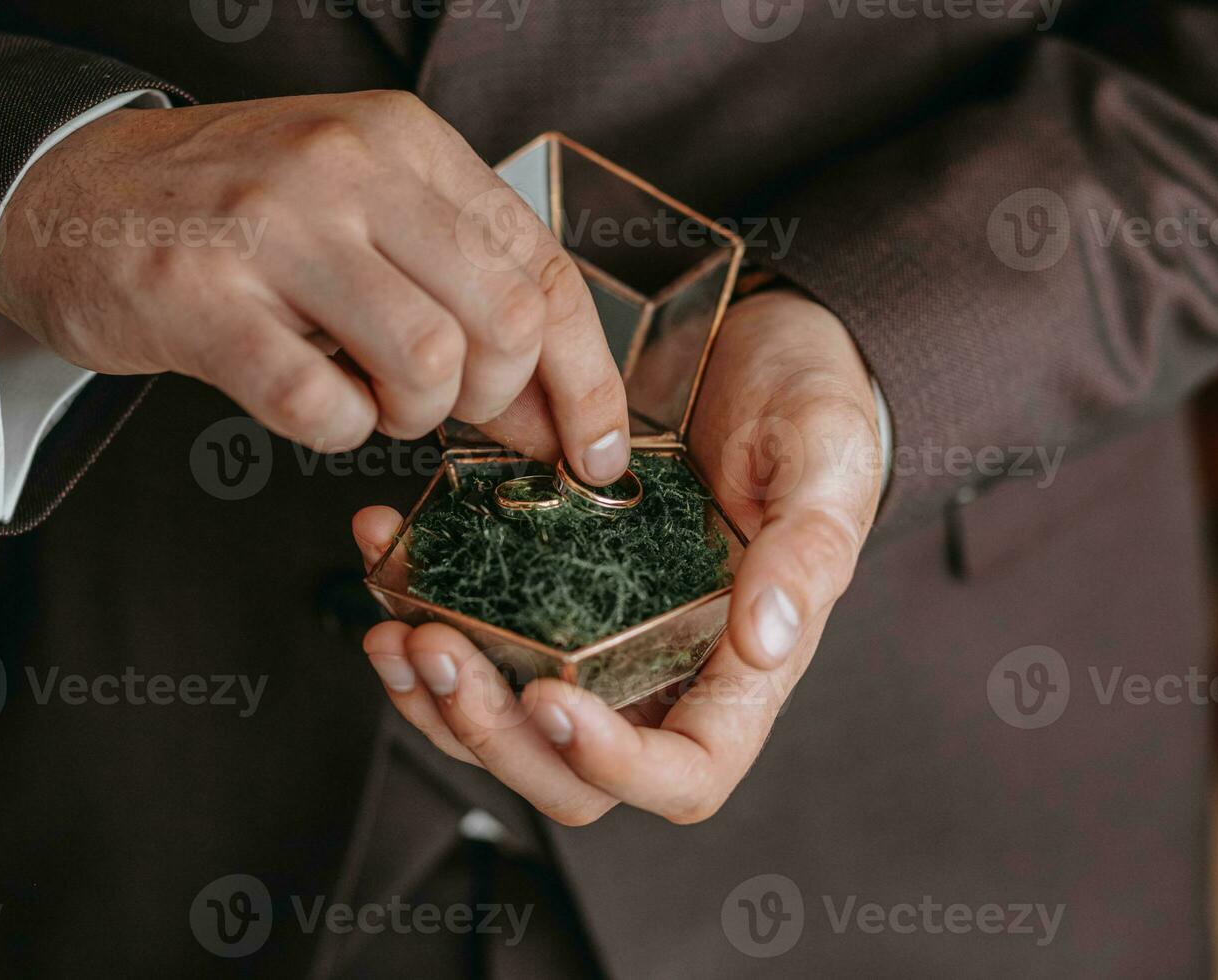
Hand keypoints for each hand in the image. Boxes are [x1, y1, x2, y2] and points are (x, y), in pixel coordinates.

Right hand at [0, 91, 629, 482]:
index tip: (598, 451)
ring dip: (411, 416)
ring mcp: (271, 226)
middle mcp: (349, 167)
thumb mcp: (366, 217)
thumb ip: (462, 293)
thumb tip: (558, 416)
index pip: (546, 269)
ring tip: (369, 397)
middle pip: (504, 322)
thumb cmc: (242, 215)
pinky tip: (310, 401)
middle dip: (499, 403)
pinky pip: (318, 405)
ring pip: (426, 362)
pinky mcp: (199, 297)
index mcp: (407, 142)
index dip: (588, 377)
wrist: (70, 194)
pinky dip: (333, 430)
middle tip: (451, 411)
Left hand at [352, 290, 883, 824]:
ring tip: (394, 626)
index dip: (613, 764)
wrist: (758, 349)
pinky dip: (423, 615)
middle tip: (436, 648)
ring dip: (439, 696)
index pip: (686, 773)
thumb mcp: (827, 461)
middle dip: (492, 732)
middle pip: (571, 771)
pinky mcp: (549, 591)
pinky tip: (390, 561)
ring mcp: (601, 639)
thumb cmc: (813, 409)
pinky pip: (481, 639)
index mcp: (743, 670)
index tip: (549, 697)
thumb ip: (809, 549)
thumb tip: (768, 641)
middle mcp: (665, 672)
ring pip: (508, 722)